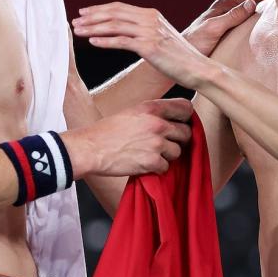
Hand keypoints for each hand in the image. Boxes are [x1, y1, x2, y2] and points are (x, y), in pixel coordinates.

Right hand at [61, 98, 192, 176]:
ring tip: (151, 154)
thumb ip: (153, 113)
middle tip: (165, 144)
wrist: (90, 148)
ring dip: (168, 155)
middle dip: (178, 140)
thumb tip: (171, 119)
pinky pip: (166, 167)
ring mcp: (156, 143)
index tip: (181, 123)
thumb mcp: (132, 112)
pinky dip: (157, 168)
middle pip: (186, 132)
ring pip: (178, 151)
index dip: (186, 117)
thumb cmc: (107, 131)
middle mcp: (157, 124)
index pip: (185, 108)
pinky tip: (144, 163)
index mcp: (152, 108)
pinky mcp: (152, 161)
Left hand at [73, 3, 221, 88]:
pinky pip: (122, 42)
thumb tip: (130, 34)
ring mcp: (149, 32)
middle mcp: (150, 19)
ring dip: (94, 28)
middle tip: (76, 21)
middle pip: (114, 13)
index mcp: (152, 15)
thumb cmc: (180, 58)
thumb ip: (146, 32)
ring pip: (115, 26)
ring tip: (79, 31)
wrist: (198, 68)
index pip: (120, 7)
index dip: (100, 9)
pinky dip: (105, 41)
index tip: (85, 12)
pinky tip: (93, 43)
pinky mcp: (149, 46)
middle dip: (92, 16)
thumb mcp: (162, 39)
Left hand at [181, 0, 268, 55]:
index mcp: (222, 6)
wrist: (179, 58)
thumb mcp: (214, 29)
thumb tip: (252, 3)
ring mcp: (225, 22)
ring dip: (261, 19)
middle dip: (267, 7)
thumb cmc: (194, 43)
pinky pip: (244, 27)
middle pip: (250, 5)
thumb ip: (232, 16)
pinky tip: (261, 36)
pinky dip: (254, 27)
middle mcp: (224, 11)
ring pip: (248, 17)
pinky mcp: (225, 33)